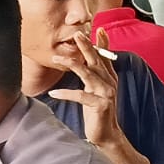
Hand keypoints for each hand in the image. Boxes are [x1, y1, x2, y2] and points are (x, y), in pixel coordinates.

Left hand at [46, 29, 123, 149]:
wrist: (106, 134)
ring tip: (57, 57)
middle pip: (96, 60)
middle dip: (86, 46)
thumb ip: (93, 75)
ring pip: (88, 74)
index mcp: (108, 78)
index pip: (105, 56)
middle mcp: (109, 83)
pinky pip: (81, 96)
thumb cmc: (97, 111)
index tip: (99, 28)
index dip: (102, 43)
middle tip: (77, 34)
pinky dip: (66, 94)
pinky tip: (54, 93)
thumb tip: (87, 61)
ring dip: (72, 64)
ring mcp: (106, 93)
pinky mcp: (100, 105)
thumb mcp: (95, 90)